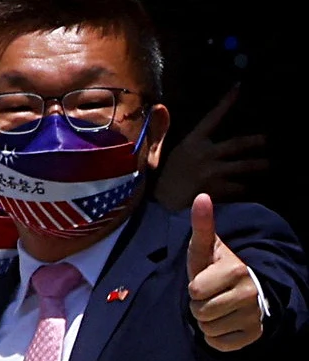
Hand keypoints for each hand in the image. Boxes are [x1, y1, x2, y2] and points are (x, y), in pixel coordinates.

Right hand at [155, 84, 268, 209]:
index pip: (212, 117)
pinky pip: (239, 187)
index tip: (239, 87)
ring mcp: (213, 171)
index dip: (226, 102)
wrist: (162, 207)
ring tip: (267, 165)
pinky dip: (244, 189)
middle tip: (266, 141)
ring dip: (259, 165)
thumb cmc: (163, 181)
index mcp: (192, 142)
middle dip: (256, 141)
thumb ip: (162, 132)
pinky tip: (246, 191)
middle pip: (238, 143)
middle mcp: (205, 153)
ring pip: (245, 166)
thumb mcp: (160, 153)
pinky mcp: (219, 188)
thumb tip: (159, 106)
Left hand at [187, 193, 262, 350]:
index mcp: (237, 270)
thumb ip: (201, 225)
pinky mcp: (253, 336)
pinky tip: (225, 322)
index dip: (194, 288)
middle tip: (210, 296)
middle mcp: (250, 293)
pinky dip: (216, 337)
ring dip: (206, 321)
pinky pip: (218, 344)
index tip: (205, 281)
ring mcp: (254, 316)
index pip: (195, 291)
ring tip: (217, 307)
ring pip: (208, 329)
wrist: (243, 291)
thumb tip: (202, 196)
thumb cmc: (216, 268)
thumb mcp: (205, 248)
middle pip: (200, 312)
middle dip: (198, 305)